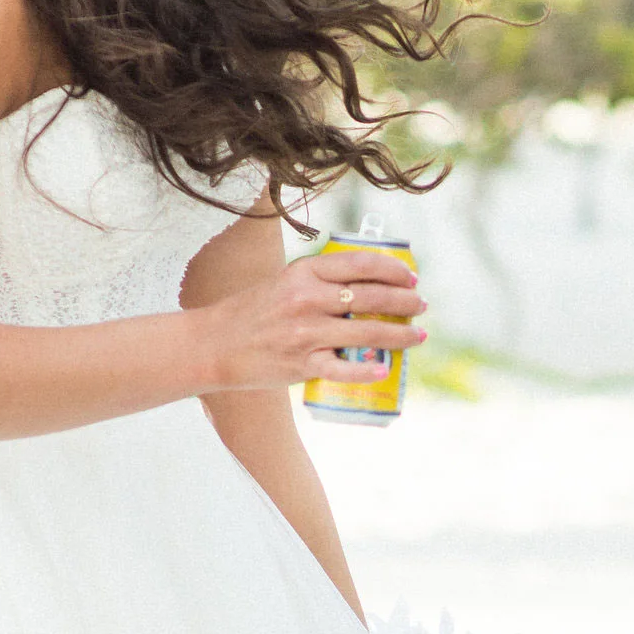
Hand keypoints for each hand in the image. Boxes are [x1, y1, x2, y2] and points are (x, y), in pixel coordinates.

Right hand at [197, 246, 427, 391]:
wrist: (213, 345)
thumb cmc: (252, 313)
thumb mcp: (284, 283)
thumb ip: (319, 282)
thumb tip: (365, 287)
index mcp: (304, 271)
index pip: (361, 264)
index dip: (394, 269)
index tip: (411, 276)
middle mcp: (307, 298)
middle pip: (372, 297)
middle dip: (405, 301)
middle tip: (421, 305)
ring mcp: (306, 333)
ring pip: (367, 332)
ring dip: (400, 335)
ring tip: (418, 336)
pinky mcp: (301, 364)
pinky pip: (343, 367)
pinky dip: (367, 370)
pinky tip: (385, 369)